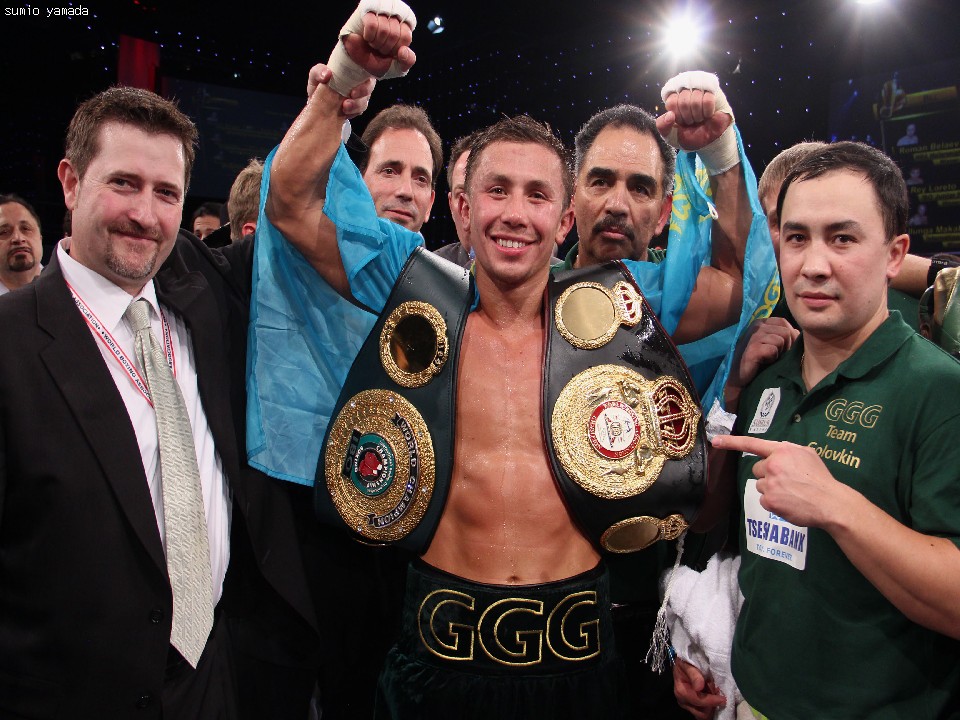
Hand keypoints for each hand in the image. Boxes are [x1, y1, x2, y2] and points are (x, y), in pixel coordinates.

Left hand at [306, 63, 375, 117]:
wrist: (316, 105)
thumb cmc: (318, 86)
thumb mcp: (315, 76)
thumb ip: (318, 71)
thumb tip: (327, 74)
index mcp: (351, 70)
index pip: (365, 67)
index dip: (366, 72)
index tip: (357, 77)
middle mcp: (359, 82)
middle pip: (370, 84)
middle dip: (364, 90)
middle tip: (352, 94)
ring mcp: (359, 96)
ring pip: (366, 99)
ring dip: (357, 104)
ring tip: (345, 107)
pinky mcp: (357, 109)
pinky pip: (360, 110)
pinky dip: (354, 112)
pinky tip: (345, 113)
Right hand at [343, 12, 415, 77]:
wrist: (360, 63)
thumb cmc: (380, 62)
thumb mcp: (398, 67)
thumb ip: (408, 61)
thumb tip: (403, 50)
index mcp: (404, 29)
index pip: (405, 37)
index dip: (396, 49)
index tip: (390, 53)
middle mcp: (394, 18)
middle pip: (394, 33)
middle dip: (385, 48)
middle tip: (379, 49)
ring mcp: (380, 14)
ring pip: (383, 29)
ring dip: (376, 43)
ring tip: (373, 43)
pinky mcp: (367, 13)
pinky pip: (371, 24)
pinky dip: (369, 36)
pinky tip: (367, 38)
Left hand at [657, 90, 731, 152]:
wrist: (708, 140)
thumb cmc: (689, 135)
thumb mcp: (670, 135)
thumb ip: (662, 126)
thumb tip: (670, 115)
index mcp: (673, 98)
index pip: (671, 102)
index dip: (678, 116)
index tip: (681, 122)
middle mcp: (685, 90)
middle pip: (683, 100)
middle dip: (688, 117)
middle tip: (692, 121)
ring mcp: (700, 88)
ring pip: (696, 99)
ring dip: (698, 115)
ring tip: (700, 118)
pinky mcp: (714, 90)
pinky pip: (708, 99)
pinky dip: (708, 112)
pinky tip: (708, 114)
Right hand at [673, 659, 725, 719]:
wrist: (682, 664)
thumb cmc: (685, 663)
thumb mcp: (688, 664)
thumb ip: (694, 674)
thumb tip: (698, 687)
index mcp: (681, 691)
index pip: (699, 701)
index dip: (712, 701)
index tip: (723, 699)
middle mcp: (683, 701)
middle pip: (702, 713)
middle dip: (712, 705)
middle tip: (719, 694)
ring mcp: (687, 705)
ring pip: (704, 714)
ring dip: (712, 706)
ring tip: (715, 693)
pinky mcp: (692, 707)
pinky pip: (704, 712)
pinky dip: (710, 706)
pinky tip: (713, 697)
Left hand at [710, 435, 849, 527]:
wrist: (830, 502)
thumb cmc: (820, 478)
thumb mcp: (807, 454)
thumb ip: (787, 451)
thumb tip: (775, 453)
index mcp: (781, 451)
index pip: (752, 444)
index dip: (731, 442)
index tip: (715, 441)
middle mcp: (772, 465)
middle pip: (756, 468)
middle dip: (768, 473)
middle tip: (787, 479)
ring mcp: (769, 484)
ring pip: (760, 484)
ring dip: (771, 487)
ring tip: (791, 491)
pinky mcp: (769, 501)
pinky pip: (764, 499)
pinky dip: (774, 501)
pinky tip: (789, 502)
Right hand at [727, 317, 798, 394]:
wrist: (740, 378)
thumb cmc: (758, 361)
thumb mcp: (771, 344)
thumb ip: (782, 335)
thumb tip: (798, 331)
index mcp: (761, 322)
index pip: (784, 322)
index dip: (789, 336)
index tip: (782, 349)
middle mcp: (756, 325)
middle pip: (786, 331)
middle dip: (786, 346)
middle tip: (775, 356)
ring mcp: (754, 335)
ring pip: (782, 340)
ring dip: (779, 352)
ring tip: (769, 359)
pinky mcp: (753, 348)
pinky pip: (774, 349)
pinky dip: (772, 358)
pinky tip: (764, 362)